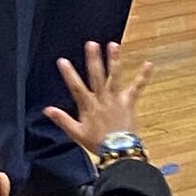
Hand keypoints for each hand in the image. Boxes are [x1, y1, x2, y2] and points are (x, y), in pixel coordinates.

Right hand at [40, 38, 144, 154]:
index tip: (62, 61)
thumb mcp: (76, 133)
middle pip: (96, 76)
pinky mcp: (129, 102)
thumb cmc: (97, 142)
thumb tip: (47, 110)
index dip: (69, 74)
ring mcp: (116, 100)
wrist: (118, 150)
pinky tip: (148, 64)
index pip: (76, 87)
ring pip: (114, 77)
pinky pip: (137, 88)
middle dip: (93, 59)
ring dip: (114, 60)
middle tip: (91, 44)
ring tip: (114, 45)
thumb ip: (62, 120)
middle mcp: (102, 99)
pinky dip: (143, 76)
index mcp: (88, 106)